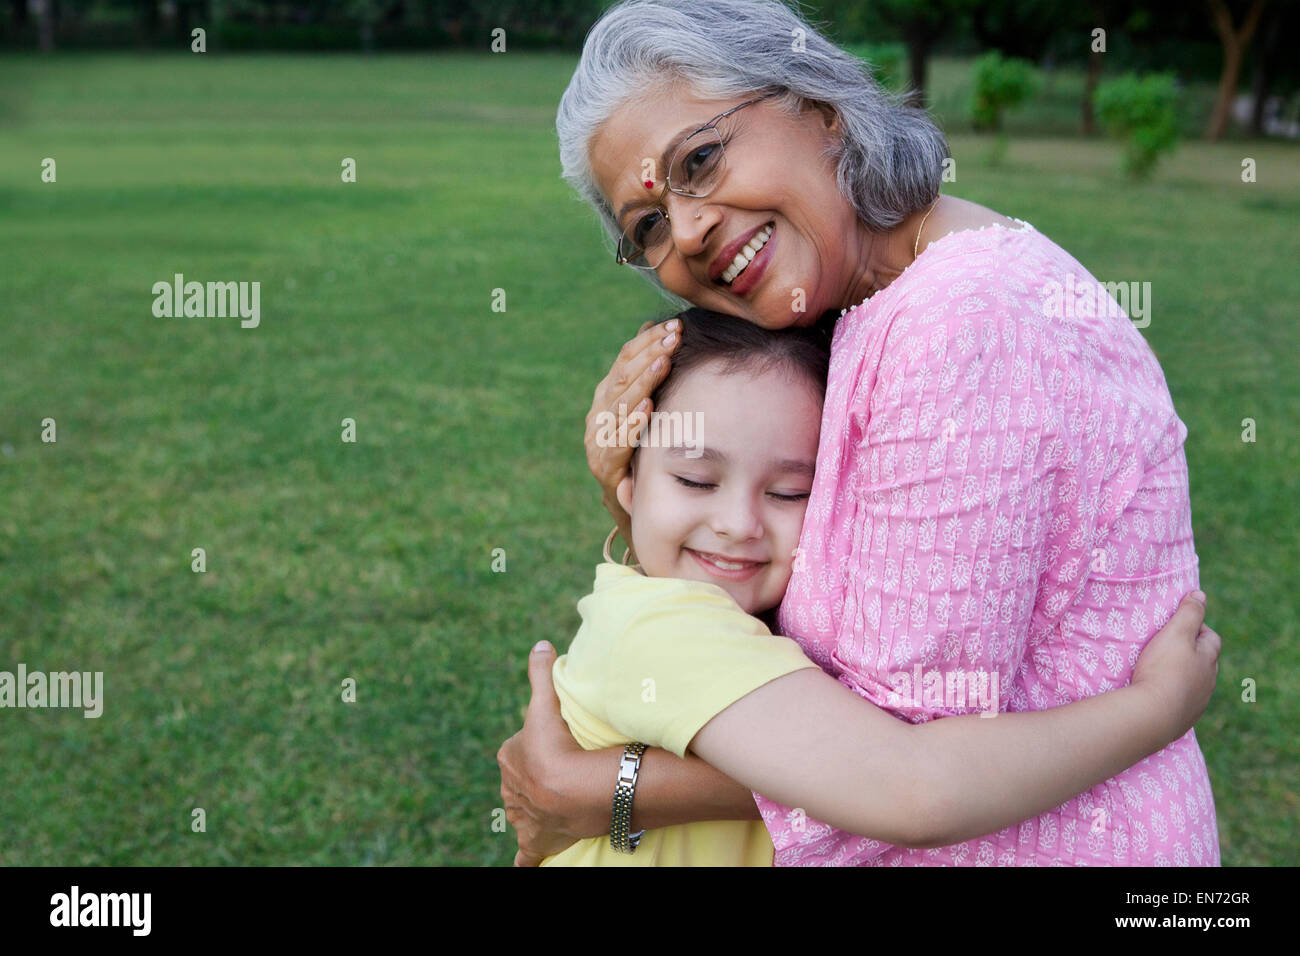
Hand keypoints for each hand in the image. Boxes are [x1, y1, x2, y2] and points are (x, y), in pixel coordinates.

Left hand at [497, 641, 594, 865]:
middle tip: (564, 770)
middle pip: (524, 778)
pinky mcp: (538, 840)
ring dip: (537, 809)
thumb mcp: (546, 703)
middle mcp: (511, 789)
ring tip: (558, 805)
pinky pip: (527, 854)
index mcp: (510, 757)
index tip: (557, 741)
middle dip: (537, 776)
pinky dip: (526, 858)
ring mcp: (524, 817)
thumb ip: (541, 673)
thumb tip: (540, 643)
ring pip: (526, 810)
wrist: (572, 789)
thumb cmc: (557, 744)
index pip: (520, 747)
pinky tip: (524, 864)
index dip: (538, 743)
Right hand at [584, 319, 681, 533]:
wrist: (635, 504)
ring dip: (642, 381)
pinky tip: (647, 407)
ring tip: (663, 362)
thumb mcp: (649, 408)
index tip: (674, 325)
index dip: (648, 340)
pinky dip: (631, 422)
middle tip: (674, 336)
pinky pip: (617, 441)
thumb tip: (655, 324)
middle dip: (650, 353)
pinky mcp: (603, 466)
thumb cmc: (647, 450)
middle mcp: (599, 414)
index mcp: (608, 395)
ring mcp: (597, 440)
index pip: (625, 358)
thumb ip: (649, 371)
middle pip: (622, 376)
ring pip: (618, 404)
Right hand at [1131, 590, 1220, 743]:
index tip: (1179, 625)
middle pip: (1205, 662)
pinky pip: (1182, 703)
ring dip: (1183, 676)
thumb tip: (1200, 594)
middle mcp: (1208, 682)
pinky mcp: (1182, 721)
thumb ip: (1189, 613)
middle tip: (1168, 647)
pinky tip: (1158, 695)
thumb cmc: (1163, 669)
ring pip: (1195, 684)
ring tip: (1161, 671)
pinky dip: (1174, 695)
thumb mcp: (1175, 633)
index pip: (1211, 638)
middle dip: (1192, 653)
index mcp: (1208, 660)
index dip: (1198, 628)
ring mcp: (1197, 703)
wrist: (1152, 716)